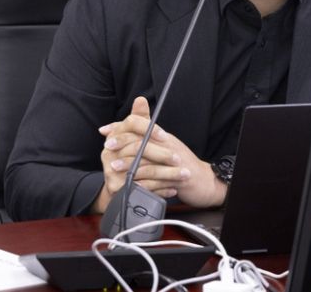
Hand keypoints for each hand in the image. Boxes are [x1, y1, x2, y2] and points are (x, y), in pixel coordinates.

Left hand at [92, 96, 226, 212]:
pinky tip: (130, 184)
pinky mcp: (176, 177)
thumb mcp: (164, 147)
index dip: (123, 127)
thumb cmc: (182, 164)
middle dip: (123, 143)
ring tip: (114, 167)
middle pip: (143, 139)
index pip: (142, 126)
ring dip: (129, 163)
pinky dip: (141, 182)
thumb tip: (123, 130)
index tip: (106, 131)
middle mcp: (169, 146)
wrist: (204, 181)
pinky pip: (156, 179)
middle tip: (108, 147)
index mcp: (164, 138)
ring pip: (148, 159)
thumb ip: (146, 139)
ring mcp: (173, 161)